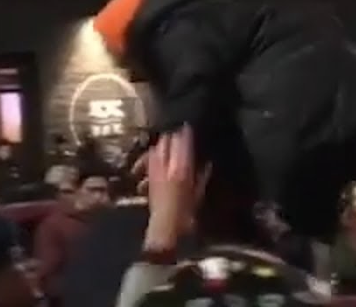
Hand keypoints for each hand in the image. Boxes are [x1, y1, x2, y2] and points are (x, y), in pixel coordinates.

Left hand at [141, 126, 207, 252]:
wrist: (165, 228)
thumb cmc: (186, 215)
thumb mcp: (198, 195)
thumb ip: (202, 177)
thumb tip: (206, 164)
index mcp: (182, 170)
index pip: (183, 145)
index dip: (185, 134)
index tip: (187, 127)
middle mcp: (167, 167)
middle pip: (168, 143)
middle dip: (173, 136)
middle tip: (178, 132)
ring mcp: (155, 171)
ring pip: (158, 149)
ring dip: (163, 143)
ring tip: (167, 138)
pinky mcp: (148, 176)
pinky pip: (150, 159)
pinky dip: (154, 153)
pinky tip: (156, 152)